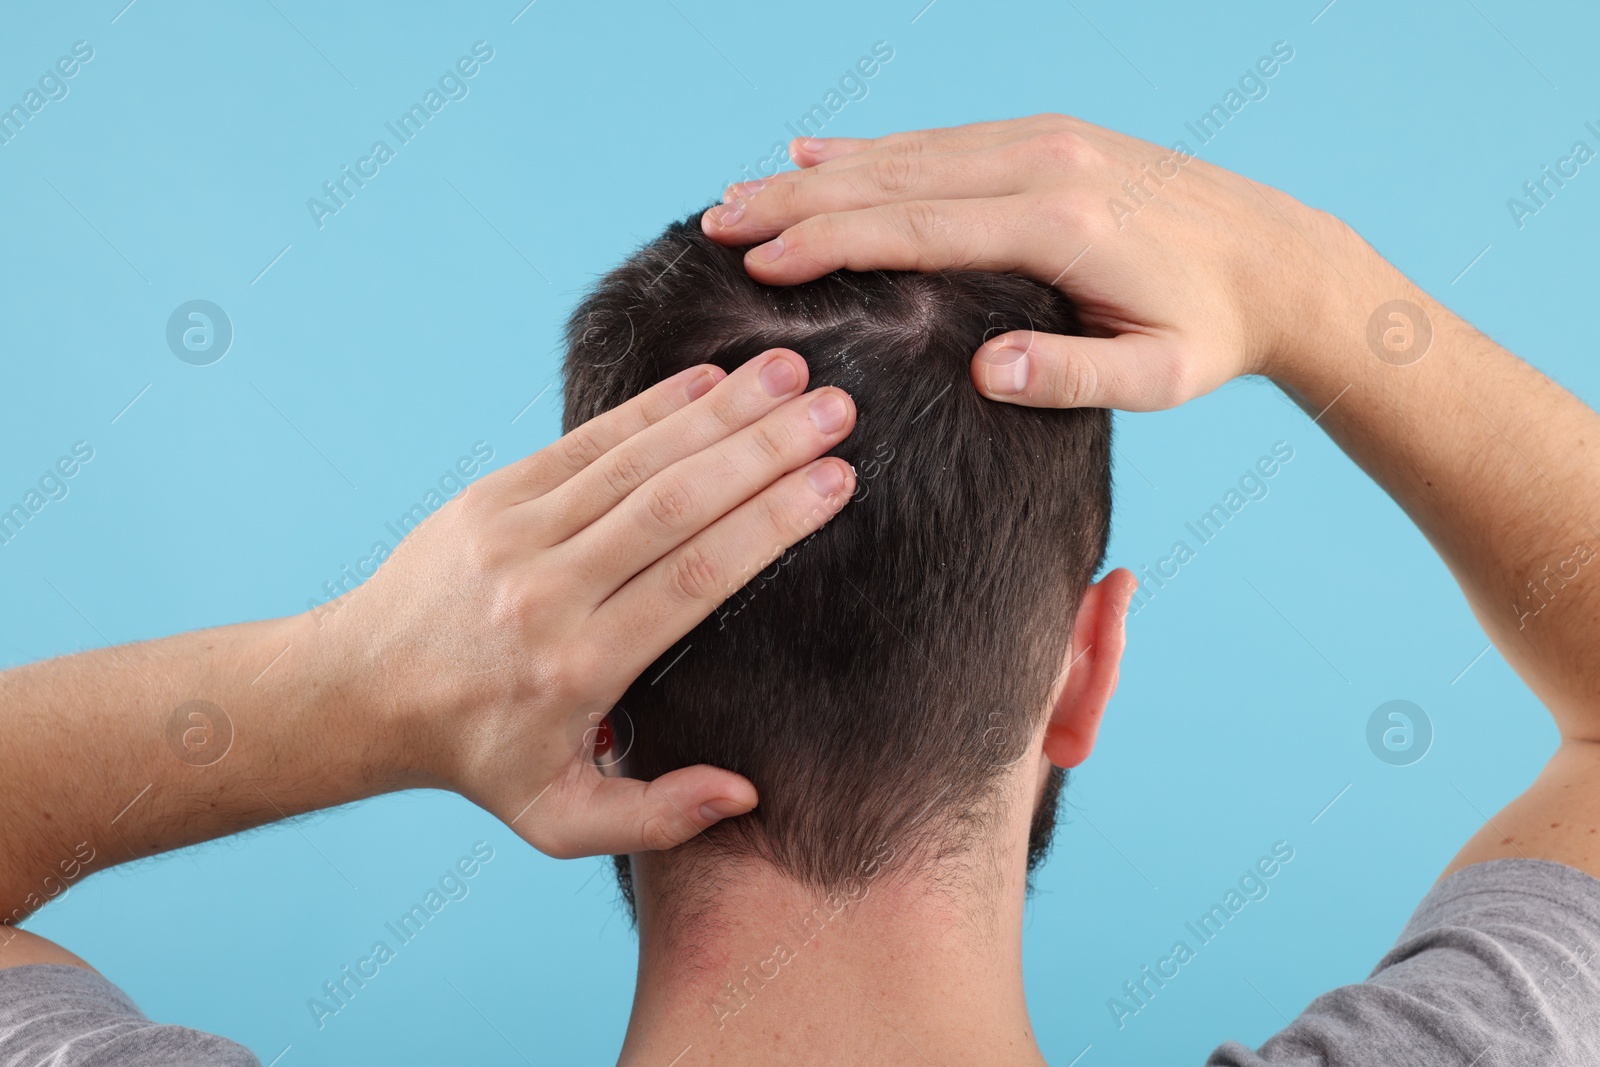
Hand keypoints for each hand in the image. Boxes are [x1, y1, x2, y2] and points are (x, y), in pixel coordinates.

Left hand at [317, 351, 856, 857]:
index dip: (771, 524)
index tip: (836, 482)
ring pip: (635, 462)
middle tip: (837, 411)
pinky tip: (712, 378)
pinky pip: (586, 442)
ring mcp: (516, 534)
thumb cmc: (477, 755)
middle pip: (675, 505)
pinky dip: (652, 406)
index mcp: (579, 666)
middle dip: (764, 451)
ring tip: (790, 374)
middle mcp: (549, 591)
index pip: (694, 578)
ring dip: (720, 413)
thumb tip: (744, 793)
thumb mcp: (557, 819)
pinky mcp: (494, 494)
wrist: (360, 691)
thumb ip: (654, 816)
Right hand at [700, 114, 1351, 409]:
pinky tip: (822, 153)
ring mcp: (1044, 142)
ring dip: (820, 174)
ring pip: (908, 153)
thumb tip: (981, 373)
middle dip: (795, 202)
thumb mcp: (1159, 377)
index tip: (755, 260)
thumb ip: (1072, 377)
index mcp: (1059, 228)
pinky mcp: (1049, 138)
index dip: (828, 243)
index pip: (917, 232)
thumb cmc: (1214, 331)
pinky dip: (875, 150)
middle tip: (713, 221)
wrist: (1281, 258)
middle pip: (894, 181)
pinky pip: (942, 141)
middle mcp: (1043, 165)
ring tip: (743, 193)